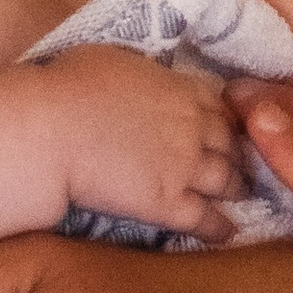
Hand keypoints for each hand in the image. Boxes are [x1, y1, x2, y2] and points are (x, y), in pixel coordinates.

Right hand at [55, 45, 241, 234]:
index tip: (221, 127)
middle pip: (230, 144)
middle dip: (235, 154)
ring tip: (239, 195)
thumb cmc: (70, 87)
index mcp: (183, 90)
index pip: (220, 106)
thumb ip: (142, 71)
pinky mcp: (170, 205)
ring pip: (227, 181)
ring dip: (236, 188)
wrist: (52, 132)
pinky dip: (220, 226)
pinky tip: (227, 232)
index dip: (222, 119)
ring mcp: (186, 169)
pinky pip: (206, 219)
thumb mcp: (114, 59)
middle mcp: (195, 129)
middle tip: (238, 163)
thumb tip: (140, 76)